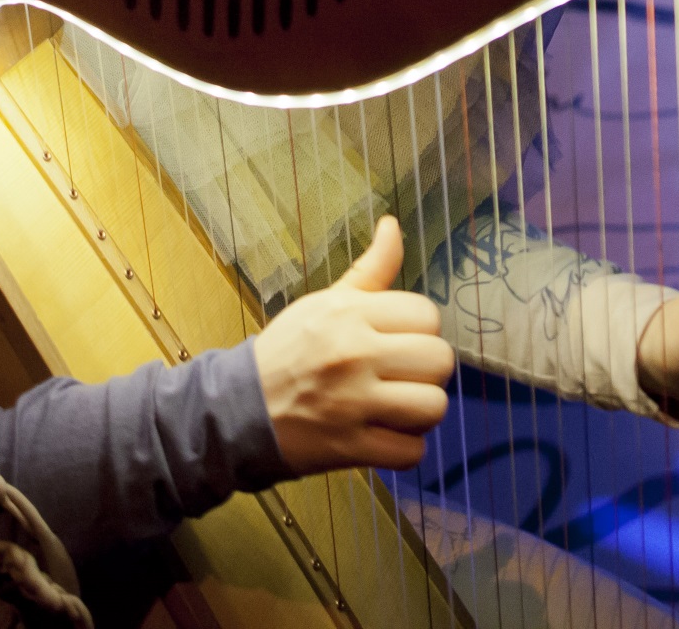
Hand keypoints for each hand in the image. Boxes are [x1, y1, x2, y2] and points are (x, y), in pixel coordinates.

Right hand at [256, 217, 455, 473]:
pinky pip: (412, 452)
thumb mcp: (325, 303)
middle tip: (401, 374)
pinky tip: (385, 433)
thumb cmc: (289, 351)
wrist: (239, 409)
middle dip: (426, 370)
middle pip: (439, 360)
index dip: (420, 329)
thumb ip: (370, 270)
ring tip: (398, 405)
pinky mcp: (351, 448)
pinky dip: (405, 447)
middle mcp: (354, 355)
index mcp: (349, 314)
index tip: (399, 340)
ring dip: (420, 411)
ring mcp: (353, 405)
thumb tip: (393, 225)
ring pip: (433, 407)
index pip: (427, 314)